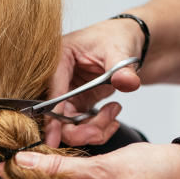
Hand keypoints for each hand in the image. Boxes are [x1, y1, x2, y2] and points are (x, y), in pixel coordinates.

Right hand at [43, 18, 144, 145]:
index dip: (53, 118)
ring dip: (93, 129)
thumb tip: (128, 83)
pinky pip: (80, 126)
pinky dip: (97, 128)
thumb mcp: (120, 51)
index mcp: (58, 59)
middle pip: (55, 116)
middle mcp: (56, 78)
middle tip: (101, 131)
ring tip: (114, 112)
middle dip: (79, 130)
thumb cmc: (117, 38)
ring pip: (68, 126)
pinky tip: (112, 117)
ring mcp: (66, 93)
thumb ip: (122, 69)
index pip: (52, 93)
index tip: (52, 140)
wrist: (127, 42)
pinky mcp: (76, 103)